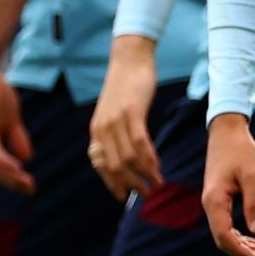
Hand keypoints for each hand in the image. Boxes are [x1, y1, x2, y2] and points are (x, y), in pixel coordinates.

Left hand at [0, 59, 33, 194]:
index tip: (29, 188)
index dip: (12, 180)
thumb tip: (26, 158)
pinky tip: (17, 166)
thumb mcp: (11, 119)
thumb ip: (17, 138)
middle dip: (13, 183)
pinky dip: (4, 161)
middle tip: (31, 191)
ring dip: (11, 176)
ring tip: (28, 184)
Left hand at [88, 35, 163, 200]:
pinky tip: (158, 167)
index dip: (113, 184)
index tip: (125, 196)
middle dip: (130, 185)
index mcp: (96, 132)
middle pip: (115, 167)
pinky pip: (140, 143)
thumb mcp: (115, 113)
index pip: (101, 166)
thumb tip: (122, 157)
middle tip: (145, 196)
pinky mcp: (132, 112)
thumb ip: (115, 134)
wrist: (129, 59)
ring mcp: (116, 121)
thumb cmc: (126, 86)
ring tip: (156, 185)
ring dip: (143, 175)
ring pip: (128, 158)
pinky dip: (149, 159)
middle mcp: (102, 129)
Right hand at [202, 114, 254, 255]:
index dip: (241, 252)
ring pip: (224, 234)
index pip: (224, 236)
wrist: (226, 132)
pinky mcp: (218, 199)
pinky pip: (226, 224)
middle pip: (222, 240)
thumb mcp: (253, 174)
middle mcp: (210, 205)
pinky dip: (239, 234)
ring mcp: (213, 203)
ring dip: (242, 246)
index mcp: (215, 201)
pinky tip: (254, 239)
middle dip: (243, 253)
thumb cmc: (240, 150)